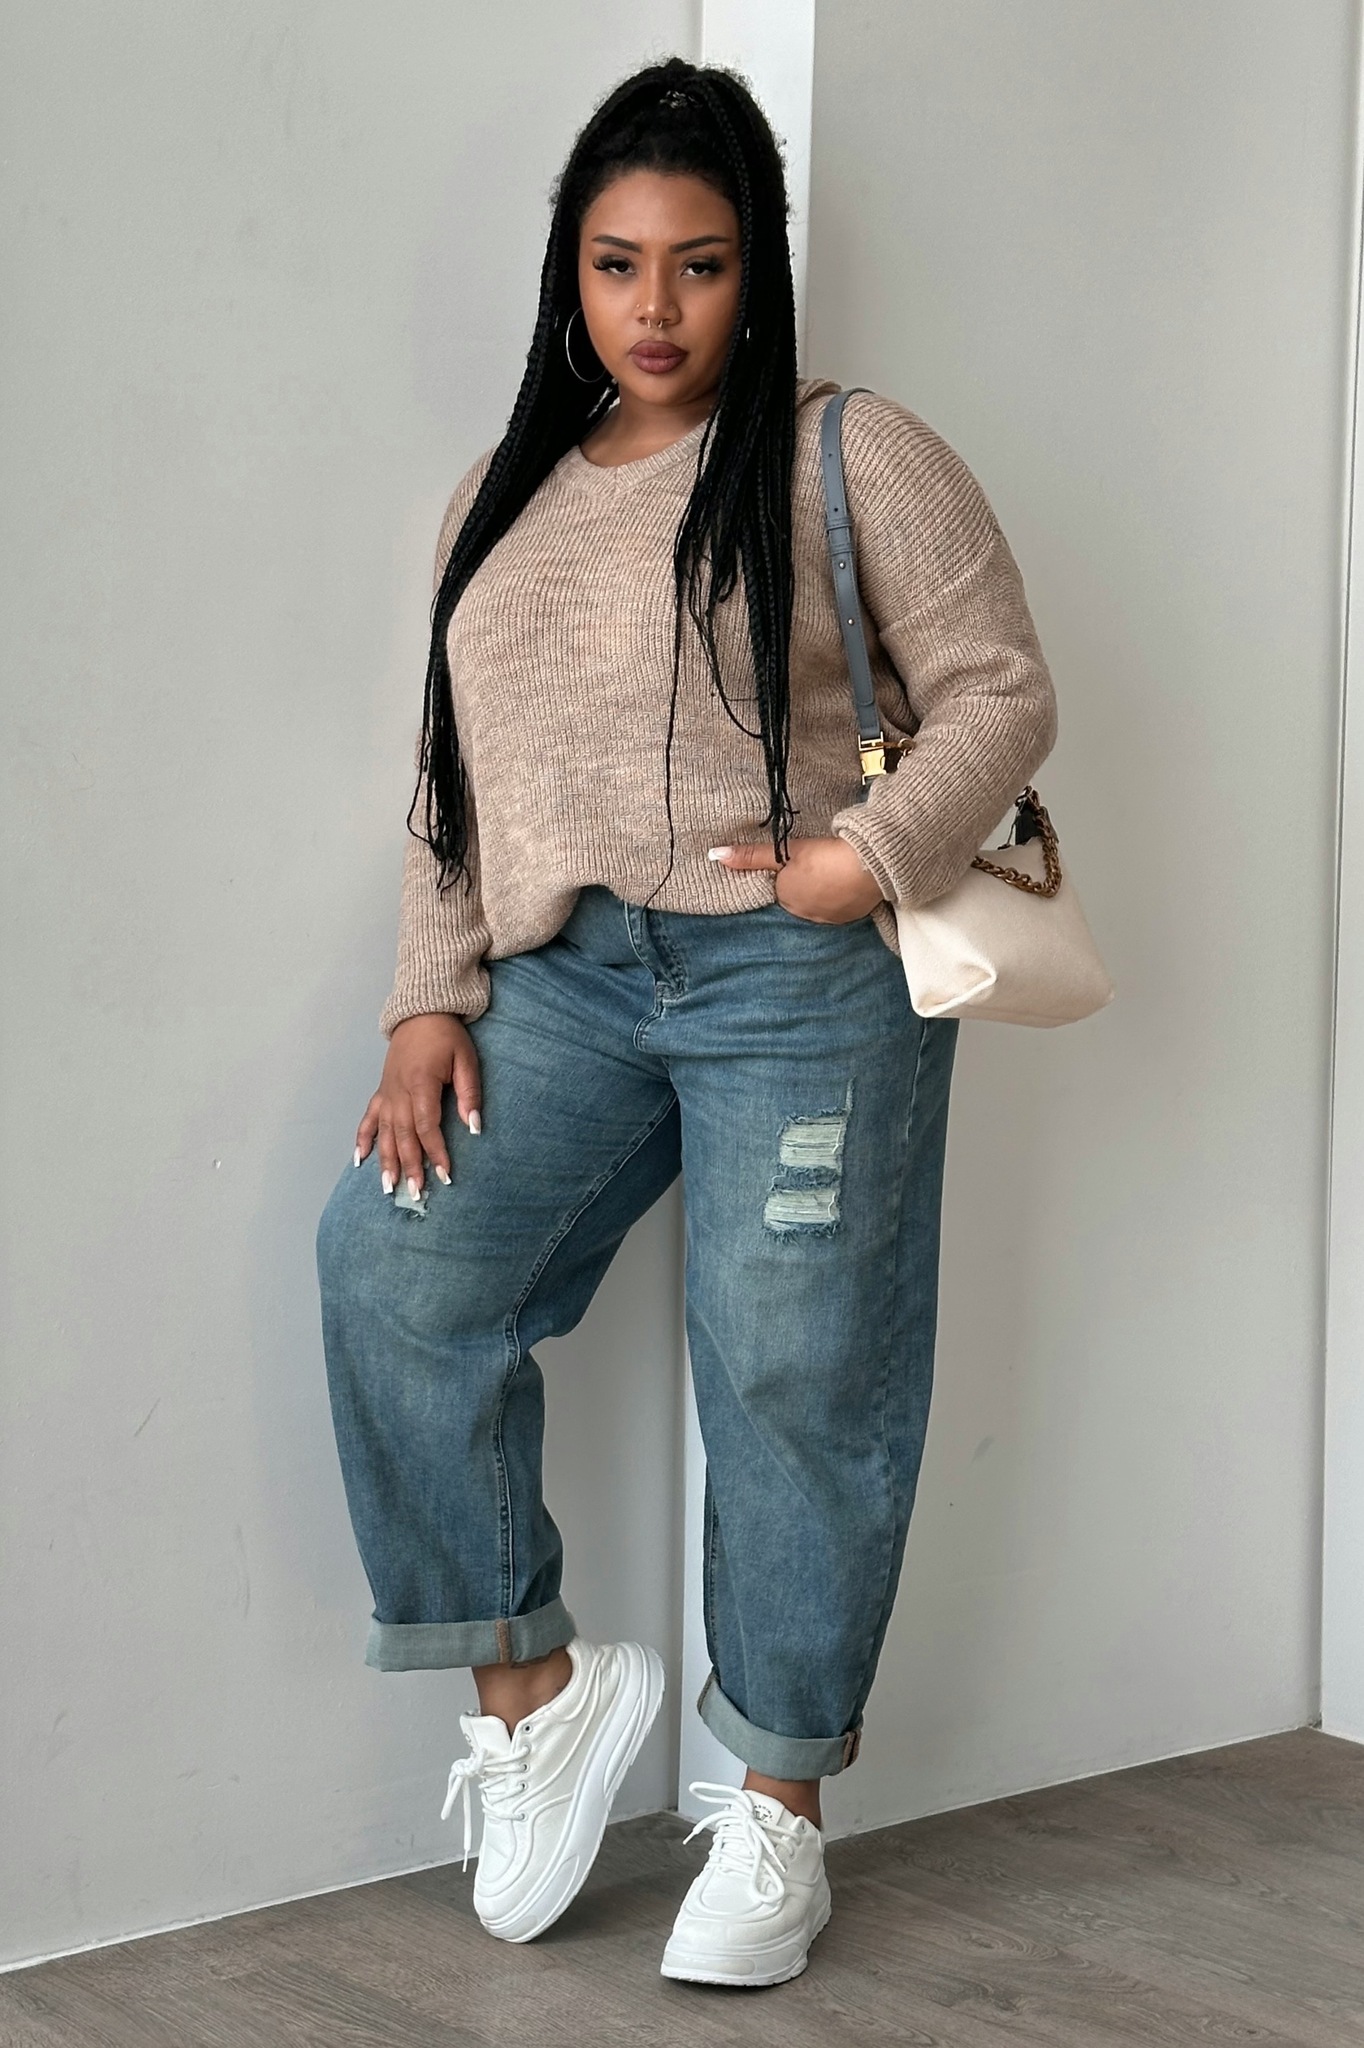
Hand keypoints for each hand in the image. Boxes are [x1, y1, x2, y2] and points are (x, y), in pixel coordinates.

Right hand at [354, 1013, 481, 1197]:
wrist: (421, 1012)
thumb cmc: (446, 1036)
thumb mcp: (466, 1060)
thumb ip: (469, 1094)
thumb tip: (473, 1127)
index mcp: (421, 1084)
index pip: (428, 1127)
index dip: (436, 1152)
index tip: (445, 1175)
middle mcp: (399, 1092)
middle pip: (404, 1136)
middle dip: (410, 1166)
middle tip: (416, 1193)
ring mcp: (387, 1093)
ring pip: (385, 1133)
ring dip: (386, 1161)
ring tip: (389, 1187)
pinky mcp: (382, 1091)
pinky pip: (368, 1119)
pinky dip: (362, 1139)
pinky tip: (359, 1160)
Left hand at [708, 834, 884, 922]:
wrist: (867, 866)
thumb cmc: (823, 857)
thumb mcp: (785, 851)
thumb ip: (751, 856)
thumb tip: (714, 855)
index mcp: (785, 898)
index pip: (779, 886)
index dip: (787, 872)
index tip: (798, 860)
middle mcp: (803, 914)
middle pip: (797, 897)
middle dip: (803, 883)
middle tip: (817, 863)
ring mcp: (827, 919)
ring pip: (818, 903)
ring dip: (822, 891)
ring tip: (832, 872)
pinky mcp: (849, 918)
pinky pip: (838, 909)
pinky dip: (840, 897)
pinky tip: (846, 883)